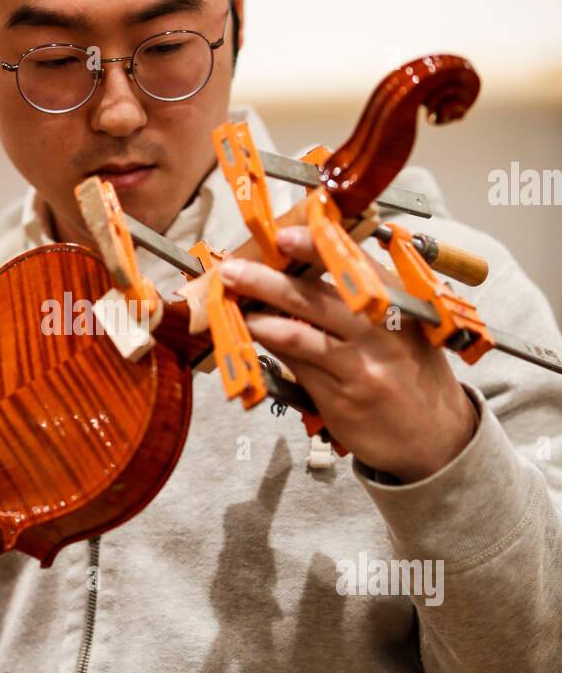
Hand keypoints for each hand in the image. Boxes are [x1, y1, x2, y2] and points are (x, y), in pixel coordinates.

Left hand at [218, 224, 479, 482]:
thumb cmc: (414, 373)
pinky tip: (252, 336)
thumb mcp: (406, 328)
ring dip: (260, 316)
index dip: (316, 247)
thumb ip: (366, 303)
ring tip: (232, 304)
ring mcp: (363, 366)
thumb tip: (304, 274)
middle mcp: (383, 331)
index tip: (283, 235)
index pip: (356, 265)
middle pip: (319, 297)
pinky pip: (299, 366)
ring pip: (301, 333)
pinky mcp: (344, 397)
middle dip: (270, 280)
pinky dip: (272, 347)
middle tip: (234, 269)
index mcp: (401, 303)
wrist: (439, 437)